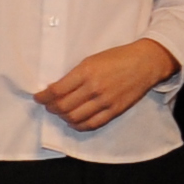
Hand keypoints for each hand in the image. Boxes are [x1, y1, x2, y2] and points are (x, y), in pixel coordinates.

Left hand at [34, 38, 177, 132]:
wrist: (145, 63)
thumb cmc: (116, 58)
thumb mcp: (91, 60)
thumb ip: (74, 75)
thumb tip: (55, 88)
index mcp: (85, 72)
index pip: (56, 91)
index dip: (43, 97)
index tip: (38, 97)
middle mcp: (94, 88)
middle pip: (63, 106)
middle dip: (50, 108)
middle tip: (48, 105)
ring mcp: (105, 101)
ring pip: (75, 117)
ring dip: (63, 117)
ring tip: (60, 113)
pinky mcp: (115, 110)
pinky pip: (92, 124)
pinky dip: (79, 125)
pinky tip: (74, 121)